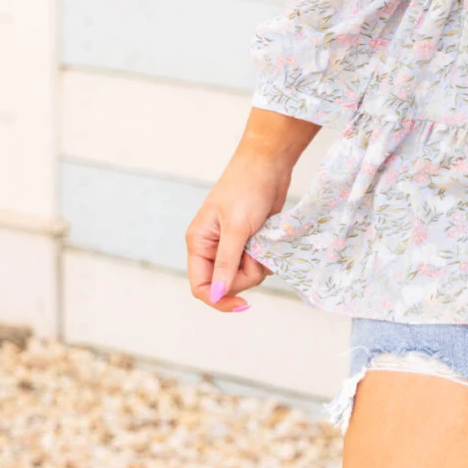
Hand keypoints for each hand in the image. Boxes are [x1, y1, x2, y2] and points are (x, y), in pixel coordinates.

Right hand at [185, 109, 318, 313]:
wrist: (269, 164)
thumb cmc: (247, 188)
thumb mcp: (237, 228)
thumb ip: (227, 263)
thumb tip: (218, 294)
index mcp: (198, 243)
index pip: (201, 286)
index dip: (219, 299)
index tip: (243, 303)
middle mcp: (212, 247)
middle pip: (227, 284)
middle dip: (246, 276)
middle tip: (257, 253)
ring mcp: (232, 245)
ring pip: (245, 275)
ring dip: (259, 264)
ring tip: (263, 239)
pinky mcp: (250, 242)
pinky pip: (258, 264)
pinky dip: (266, 257)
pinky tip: (269, 239)